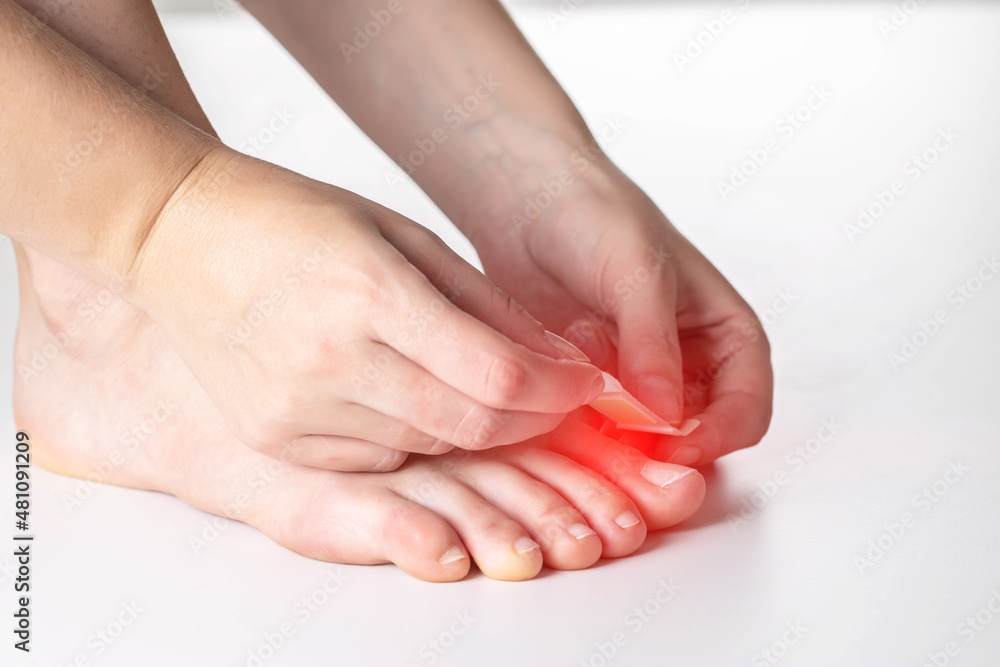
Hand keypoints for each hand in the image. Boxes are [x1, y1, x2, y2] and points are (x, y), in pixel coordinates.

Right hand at [127, 149, 604, 470]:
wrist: (174, 236)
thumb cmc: (294, 218)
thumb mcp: (402, 234)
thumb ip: (483, 303)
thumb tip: (559, 362)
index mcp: (370, 291)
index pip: (498, 375)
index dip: (558, 388)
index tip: (583, 381)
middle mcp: (331, 360)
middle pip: (473, 426)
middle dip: (533, 420)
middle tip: (552, 398)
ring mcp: (297, 409)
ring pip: (431, 449)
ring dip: (478, 429)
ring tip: (486, 392)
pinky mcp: (276, 438)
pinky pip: (379, 460)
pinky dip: (419, 439)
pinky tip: (419, 400)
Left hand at [461, 158, 772, 466]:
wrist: (527, 200)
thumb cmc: (595, 215)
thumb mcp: (636, 271)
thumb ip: (653, 341)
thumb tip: (667, 414)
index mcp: (724, 334)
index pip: (747, 408)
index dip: (719, 435)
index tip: (675, 447)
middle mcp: (687, 365)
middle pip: (696, 436)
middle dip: (664, 451)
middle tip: (622, 452)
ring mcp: (636, 381)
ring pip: (644, 442)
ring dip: (618, 445)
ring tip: (582, 419)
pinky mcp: (590, 389)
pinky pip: (596, 432)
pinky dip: (582, 434)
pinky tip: (557, 412)